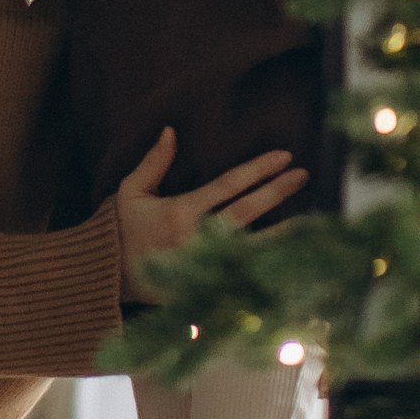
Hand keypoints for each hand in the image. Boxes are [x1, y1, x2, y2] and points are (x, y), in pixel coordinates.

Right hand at [115, 127, 307, 303]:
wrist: (106, 279)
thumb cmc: (119, 230)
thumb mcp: (130, 192)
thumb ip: (153, 162)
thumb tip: (171, 130)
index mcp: (180, 213)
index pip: (228, 185)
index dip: (258, 169)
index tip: (285, 156)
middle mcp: (195, 239)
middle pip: (246, 212)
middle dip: (277, 192)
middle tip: (304, 175)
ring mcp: (203, 266)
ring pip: (252, 247)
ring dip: (283, 233)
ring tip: (313, 222)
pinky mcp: (205, 288)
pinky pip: (242, 276)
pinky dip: (266, 268)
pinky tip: (289, 260)